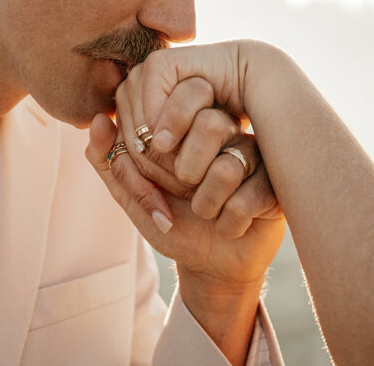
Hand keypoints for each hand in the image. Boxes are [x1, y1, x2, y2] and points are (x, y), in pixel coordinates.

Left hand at [85, 62, 283, 285]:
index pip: (176, 107)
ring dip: (206, 204)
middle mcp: (230, 130)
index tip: (159, 176)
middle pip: (210, 124)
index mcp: (194, 122)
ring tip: (209, 212)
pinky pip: (246, 199)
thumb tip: (97, 120)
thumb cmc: (174, 221)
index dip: (159, 150)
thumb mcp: (133, 193)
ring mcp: (257, 155)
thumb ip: (111, 160)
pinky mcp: (276, 185)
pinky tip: (232, 225)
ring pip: (227, 167)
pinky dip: (228, 223)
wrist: (210, 265)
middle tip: (185, 192)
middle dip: (183, 176)